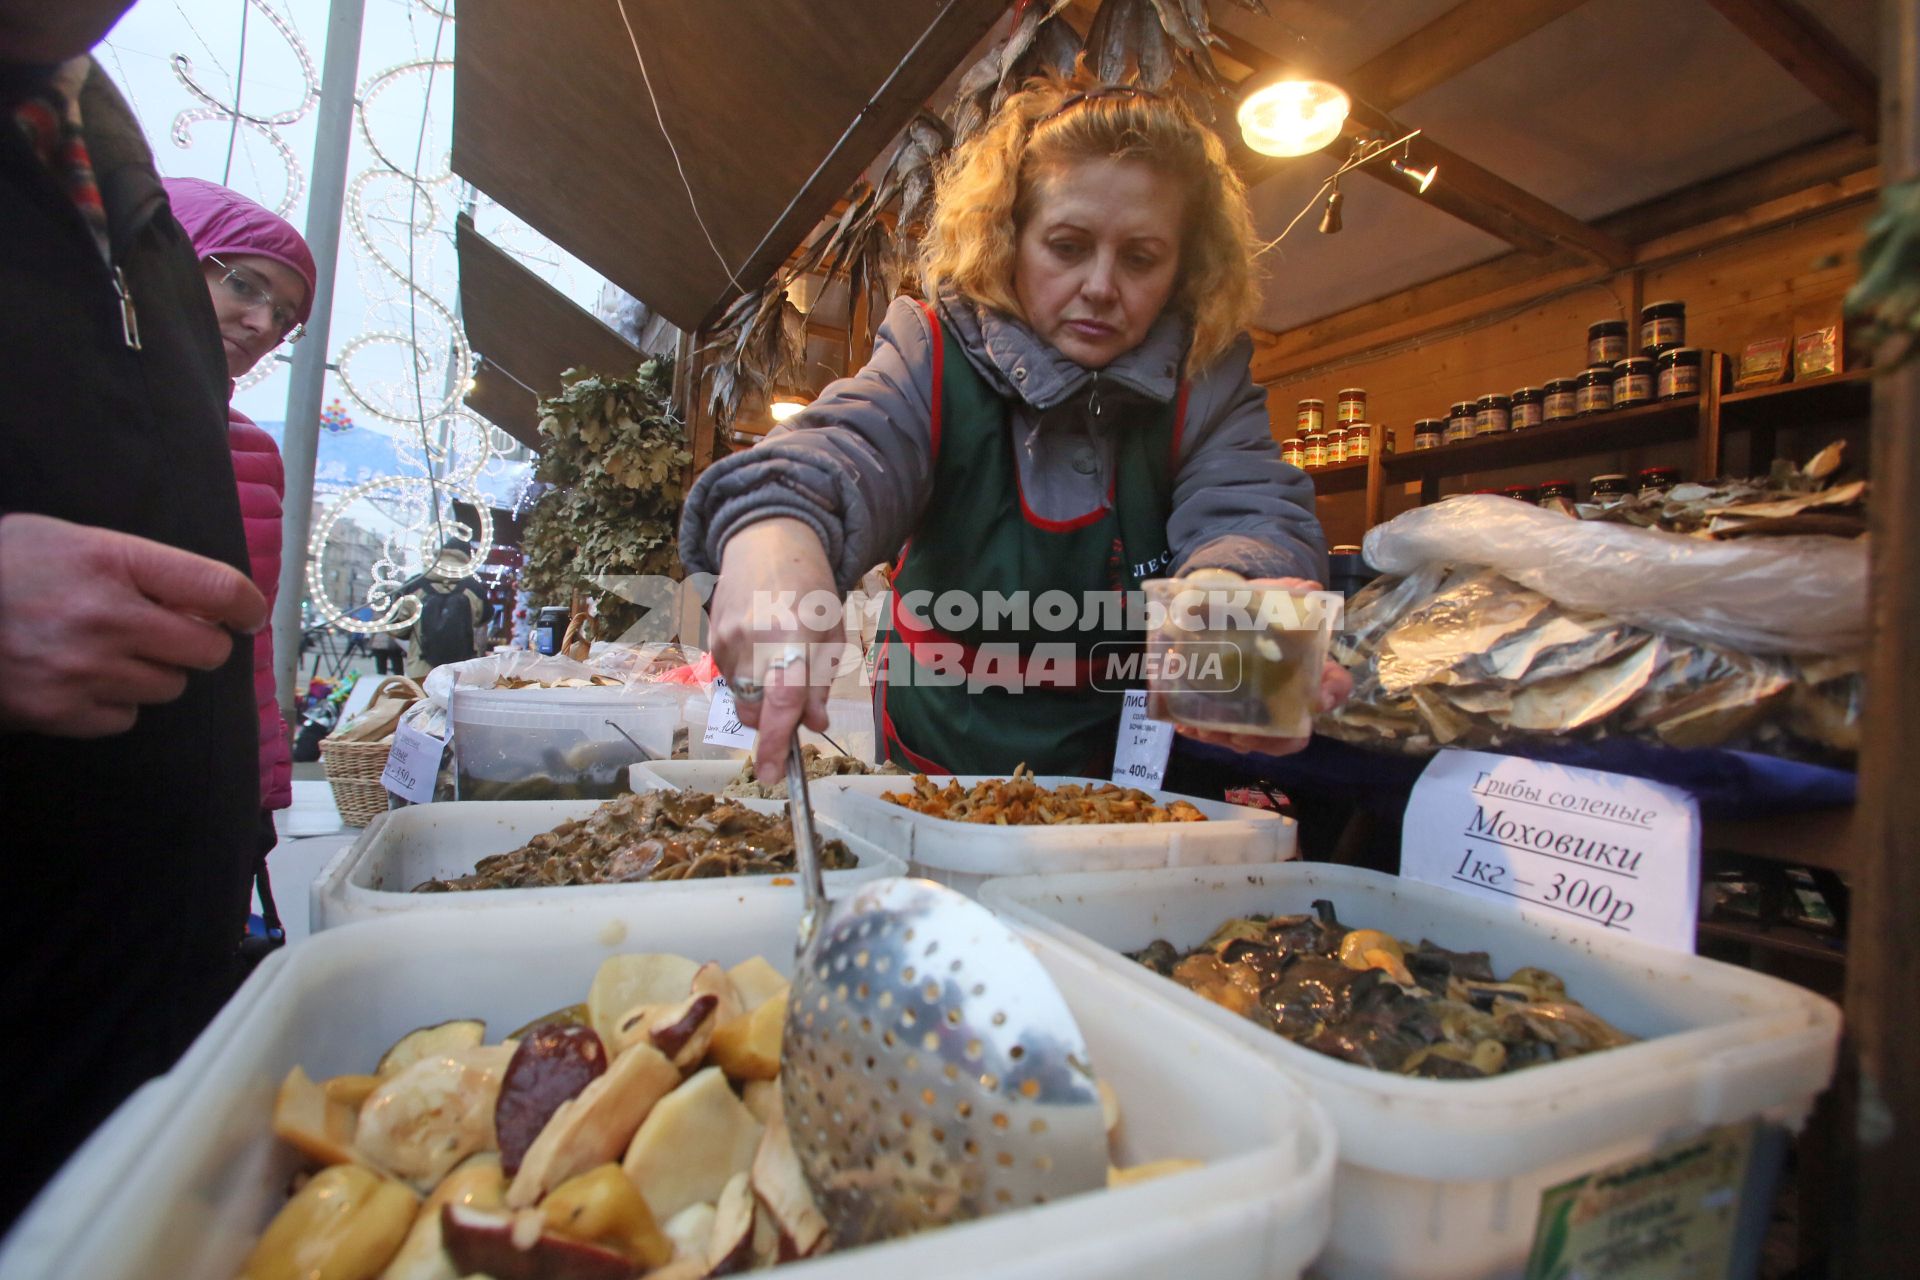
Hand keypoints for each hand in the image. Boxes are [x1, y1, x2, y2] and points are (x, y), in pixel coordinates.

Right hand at [0, 513, 267, 736]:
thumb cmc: (4, 568)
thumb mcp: (67, 540)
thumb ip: (136, 563)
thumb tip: (205, 595)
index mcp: (112, 562)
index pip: (218, 589)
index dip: (246, 606)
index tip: (246, 615)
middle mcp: (108, 618)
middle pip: (207, 650)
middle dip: (199, 643)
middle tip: (173, 634)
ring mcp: (85, 670)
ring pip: (170, 687)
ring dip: (154, 672)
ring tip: (112, 652)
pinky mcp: (61, 712)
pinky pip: (126, 716)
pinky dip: (114, 702)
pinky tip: (84, 680)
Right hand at [710, 518, 846, 783]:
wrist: (767, 538)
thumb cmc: (810, 586)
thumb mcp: (831, 630)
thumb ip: (821, 681)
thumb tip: (814, 725)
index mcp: (792, 633)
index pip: (782, 699)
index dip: (778, 742)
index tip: (774, 774)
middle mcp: (753, 637)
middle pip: (756, 710)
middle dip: (774, 724)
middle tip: (795, 708)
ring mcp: (726, 638)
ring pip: (740, 700)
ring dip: (760, 702)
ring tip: (779, 665)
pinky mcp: (711, 638)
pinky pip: (729, 680)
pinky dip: (747, 680)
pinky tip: (760, 649)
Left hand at [1172, 575, 1350, 757]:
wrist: (1225, 611)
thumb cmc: (1259, 609)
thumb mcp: (1272, 595)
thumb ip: (1289, 593)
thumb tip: (1310, 590)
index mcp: (1310, 669)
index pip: (1335, 687)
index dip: (1330, 695)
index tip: (1317, 700)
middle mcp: (1288, 699)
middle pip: (1290, 736)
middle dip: (1267, 741)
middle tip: (1241, 736)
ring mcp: (1258, 712)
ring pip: (1251, 740)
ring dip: (1225, 738)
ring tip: (1202, 729)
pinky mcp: (1228, 714)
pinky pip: (1217, 732)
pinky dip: (1201, 730)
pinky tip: (1183, 724)